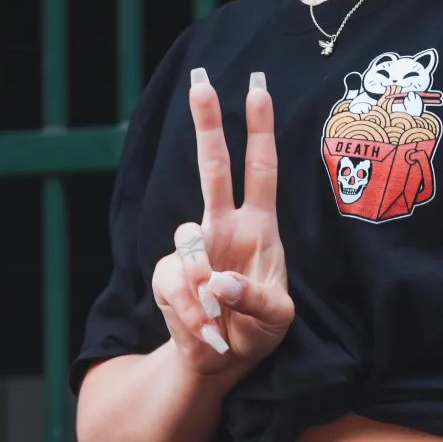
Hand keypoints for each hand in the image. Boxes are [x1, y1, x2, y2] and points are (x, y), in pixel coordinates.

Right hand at [151, 68, 295, 375]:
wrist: (219, 360)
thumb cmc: (258, 331)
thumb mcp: (276, 321)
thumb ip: (254, 299)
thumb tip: (218, 279)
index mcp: (259, 229)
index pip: (261, 170)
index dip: (260, 130)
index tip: (258, 88)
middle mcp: (223, 228)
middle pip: (213, 169)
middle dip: (207, 125)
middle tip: (200, 80)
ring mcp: (192, 250)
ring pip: (188, 245)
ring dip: (206, 292)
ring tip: (221, 322)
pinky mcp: (166, 274)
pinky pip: (173, 283)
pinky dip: (191, 314)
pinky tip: (205, 330)